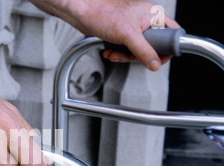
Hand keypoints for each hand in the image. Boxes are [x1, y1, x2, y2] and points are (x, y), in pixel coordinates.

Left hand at [30, 0, 180, 70]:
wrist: (82, 14)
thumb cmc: (103, 14)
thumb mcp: (128, 35)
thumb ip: (144, 51)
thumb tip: (155, 64)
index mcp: (153, 15)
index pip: (172, 34)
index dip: (167, 49)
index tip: (158, 59)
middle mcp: (145, 21)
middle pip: (153, 47)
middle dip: (137, 56)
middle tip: (128, 55)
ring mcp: (133, 29)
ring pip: (137, 51)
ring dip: (124, 56)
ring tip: (114, 53)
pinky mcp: (121, 35)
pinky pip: (125, 50)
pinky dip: (117, 53)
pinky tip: (109, 51)